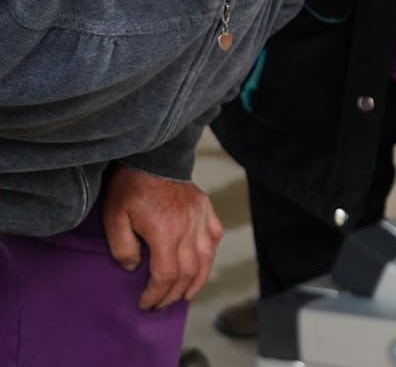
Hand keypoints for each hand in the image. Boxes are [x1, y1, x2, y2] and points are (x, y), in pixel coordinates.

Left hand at [102, 165, 223, 310]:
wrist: (154, 157)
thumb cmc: (130, 187)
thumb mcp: (114, 217)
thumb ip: (122, 247)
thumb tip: (134, 267)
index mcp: (165, 232)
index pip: (165, 274)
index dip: (156, 294)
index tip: (145, 303)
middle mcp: (188, 227)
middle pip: (187, 271)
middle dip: (173, 293)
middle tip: (162, 304)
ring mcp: (201, 217)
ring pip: (206, 258)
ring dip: (197, 281)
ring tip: (186, 295)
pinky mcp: (206, 208)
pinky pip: (214, 237)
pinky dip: (210, 255)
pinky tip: (203, 264)